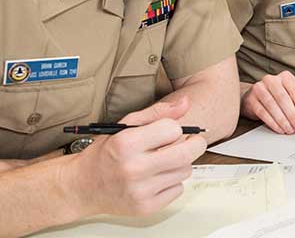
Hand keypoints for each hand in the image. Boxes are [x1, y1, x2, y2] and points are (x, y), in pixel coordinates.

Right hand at [67, 97, 205, 216]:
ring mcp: (140, 191)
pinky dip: (173, 182)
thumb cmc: (105, 153)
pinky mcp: (146, 207)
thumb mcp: (126, 126)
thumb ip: (158, 113)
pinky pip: (178, 189)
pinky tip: (157, 178)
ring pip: (185, 171)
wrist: (82, 187)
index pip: (173, 129)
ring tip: (163, 161)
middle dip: (195, 144)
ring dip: (180, 163)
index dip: (174, 128)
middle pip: (186, 154)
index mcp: (126, 144)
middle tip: (191, 142)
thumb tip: (186, 103)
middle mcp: (133, 168)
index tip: (169, 131)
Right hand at [241, 70, 294, 134]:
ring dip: (283, 121)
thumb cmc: (277, 97)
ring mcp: (259, 88)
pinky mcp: (251, 99)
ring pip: (272, 106)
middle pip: (283, 98)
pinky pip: (263, 113)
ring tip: (289, 129)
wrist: (255, 97)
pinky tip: (279, 129)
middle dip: (292, 115)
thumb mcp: (293, 98)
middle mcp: (272, 80)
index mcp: (285, 77)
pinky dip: (273, 123)